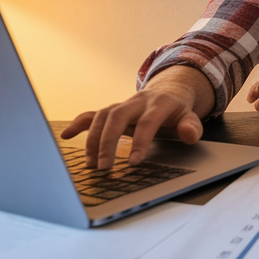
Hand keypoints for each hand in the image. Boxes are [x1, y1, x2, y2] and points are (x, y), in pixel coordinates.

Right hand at [61, 66, 211, 168]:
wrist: (169, 91)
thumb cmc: (178, 110)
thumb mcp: (191, 117)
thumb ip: (191, 127)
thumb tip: (189, 135)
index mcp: (159, 104)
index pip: (147, 122)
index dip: (140, 141)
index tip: (133, 162)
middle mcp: (137, 101)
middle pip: (117, 116)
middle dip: (108, 141)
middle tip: (104, 166)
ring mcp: (123, 104)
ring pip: (102, 115)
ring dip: (93, 139)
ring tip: (91, 163)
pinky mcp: (113, 109)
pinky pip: (92, 114)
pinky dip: (78, 124)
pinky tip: (66, 135)